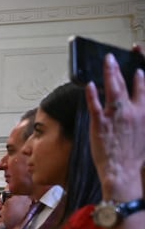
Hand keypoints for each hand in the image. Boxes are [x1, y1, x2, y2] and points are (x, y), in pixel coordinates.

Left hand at [86, 51, 144, 200]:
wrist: (122, 170)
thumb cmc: (133, 158)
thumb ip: (142, 120)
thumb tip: (139, 115)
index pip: (144, 90)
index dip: (141, 79)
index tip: (139, 71)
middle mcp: (132, 111)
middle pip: (126, 85)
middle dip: (119, 69)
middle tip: (112, 58)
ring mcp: (115, 116)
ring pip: (112, 89)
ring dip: (109, 73)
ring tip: (106, 63)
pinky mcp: (100, 123)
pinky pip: (94, 104)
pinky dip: (91, 93)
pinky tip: (88, 85)